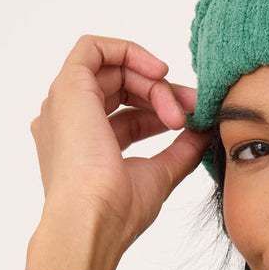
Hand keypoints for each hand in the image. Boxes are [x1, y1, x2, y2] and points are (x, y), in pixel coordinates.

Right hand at [28, 34, 213, 259]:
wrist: (93, 221)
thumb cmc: (116, 213)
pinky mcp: (68, 86)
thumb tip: (203, 131)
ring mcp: (64, 104)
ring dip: (153, 83)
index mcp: (83, 145)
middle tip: (192, 109)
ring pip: (113, 70)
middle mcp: (69, 122)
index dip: (160, 110)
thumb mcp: (159, 175)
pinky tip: (159, 72)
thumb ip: (180, 151)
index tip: (190, 120)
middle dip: (161, 93)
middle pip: (120, 89)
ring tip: (178, 110)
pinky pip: (93, 48)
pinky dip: (129, 51)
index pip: (126, 116)